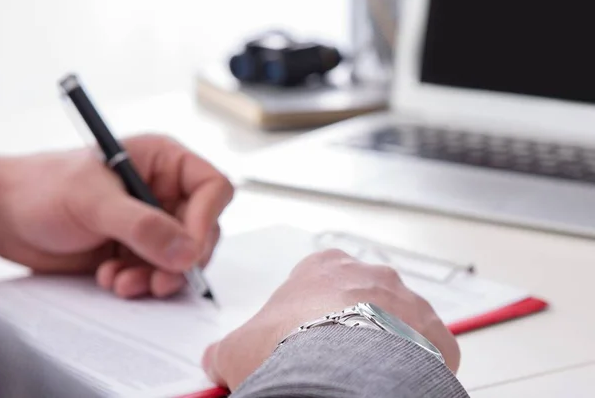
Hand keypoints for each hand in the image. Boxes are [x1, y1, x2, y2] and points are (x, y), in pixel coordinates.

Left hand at [0, 135, 232, 297]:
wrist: (6, 217)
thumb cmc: (42, 187)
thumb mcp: (93, 201)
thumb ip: (142, 226)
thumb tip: (187, 251)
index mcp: (163, 162)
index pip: (212, 187)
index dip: (207, 219)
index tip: (189, 250)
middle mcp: (164, 192)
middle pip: (203, 229)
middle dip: (181, 259)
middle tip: (161, 278)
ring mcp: (153, 223)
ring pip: (183, 257)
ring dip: (158, 276)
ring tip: (124, 282)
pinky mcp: (139, 250)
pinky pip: (160, 273)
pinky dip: (141, 283)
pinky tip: (112, 278)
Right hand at [202, 249, 460, 390]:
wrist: (338, 370)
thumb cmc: (292, 346)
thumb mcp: (239, 346)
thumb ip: (228, 348)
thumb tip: (217, 360)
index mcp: (324, 267)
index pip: (318, 280)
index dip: (309, 312)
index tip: (303, 337)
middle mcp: (369, 275)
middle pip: (361, 299)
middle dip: (349, 326)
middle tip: (333, 360)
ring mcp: (406, 300)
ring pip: (397, 321)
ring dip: (384, 344)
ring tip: (362, 376)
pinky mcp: (434, 332)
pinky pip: (428, 348)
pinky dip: (413, 366)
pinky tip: (390, 383)